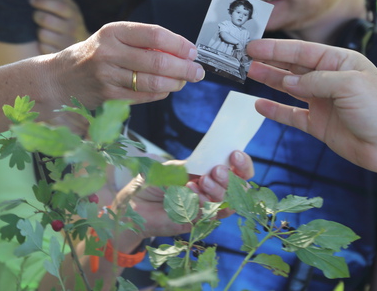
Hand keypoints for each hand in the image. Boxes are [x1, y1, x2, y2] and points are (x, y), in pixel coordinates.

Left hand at [30, 0, 89, 53]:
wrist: (87, 50)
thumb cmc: (72, 25)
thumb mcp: (72, 10)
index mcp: (75, 16)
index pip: (58, 6)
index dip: (42, 2)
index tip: (31, 0)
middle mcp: (73, 29)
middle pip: (46, 19)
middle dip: (37, 16)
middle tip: (36, 16)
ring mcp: (67, 44)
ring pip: (42, 34)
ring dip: (39, 31)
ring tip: (44, 31)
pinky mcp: (60, 55)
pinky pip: (42, 47)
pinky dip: (41, 44)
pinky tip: (46, 43)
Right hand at [46, 22, 204, 110]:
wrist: (60, 78)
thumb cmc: (94, 55)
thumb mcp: (112, 37)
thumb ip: (141, 41)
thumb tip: (181, 51)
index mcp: (113, 31)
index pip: (154, 34)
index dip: (178, 44)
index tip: (193, 51)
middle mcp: (109, 52)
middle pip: (157, 60)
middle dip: (184, 68)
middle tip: (197, 71)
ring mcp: (107, 76)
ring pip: (152, 82)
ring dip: (175, 83)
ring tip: (184, 81)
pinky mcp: (108, 96)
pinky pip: (143, 96)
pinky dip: (160, 94)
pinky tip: (166, 90)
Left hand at [112, 150, 253, 241]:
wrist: (134, 204)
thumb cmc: (152, 181)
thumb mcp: (171, 167)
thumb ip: (192, 166)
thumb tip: (212, 164)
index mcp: (209, 171)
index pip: (236, 168)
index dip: (241, 163)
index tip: (234, 155)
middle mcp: (212, 188)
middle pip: (238, 187)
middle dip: (230, 178)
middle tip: (215, 171)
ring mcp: (206, 205)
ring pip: (227, 201)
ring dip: (216, 191)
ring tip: (195, 183)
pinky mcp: (198, 221)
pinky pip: (211, 214)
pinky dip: (203, 203)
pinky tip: (189, 193)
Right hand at [245, 39, 376, 174]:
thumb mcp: (349, 85)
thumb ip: (315, 81)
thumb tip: (288, 83)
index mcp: (339, 62)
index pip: (301, 51)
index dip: (275, 48)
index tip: (252, 45)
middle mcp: (328, 79)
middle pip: (292, 67)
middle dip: (268, 61)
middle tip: (243, 56)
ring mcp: (323, 102)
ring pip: (288, 88)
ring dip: (269, 80)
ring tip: (247, 73)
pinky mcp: (319, 125)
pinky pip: (292, 115)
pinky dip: (275, 110)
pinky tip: (259, 105)